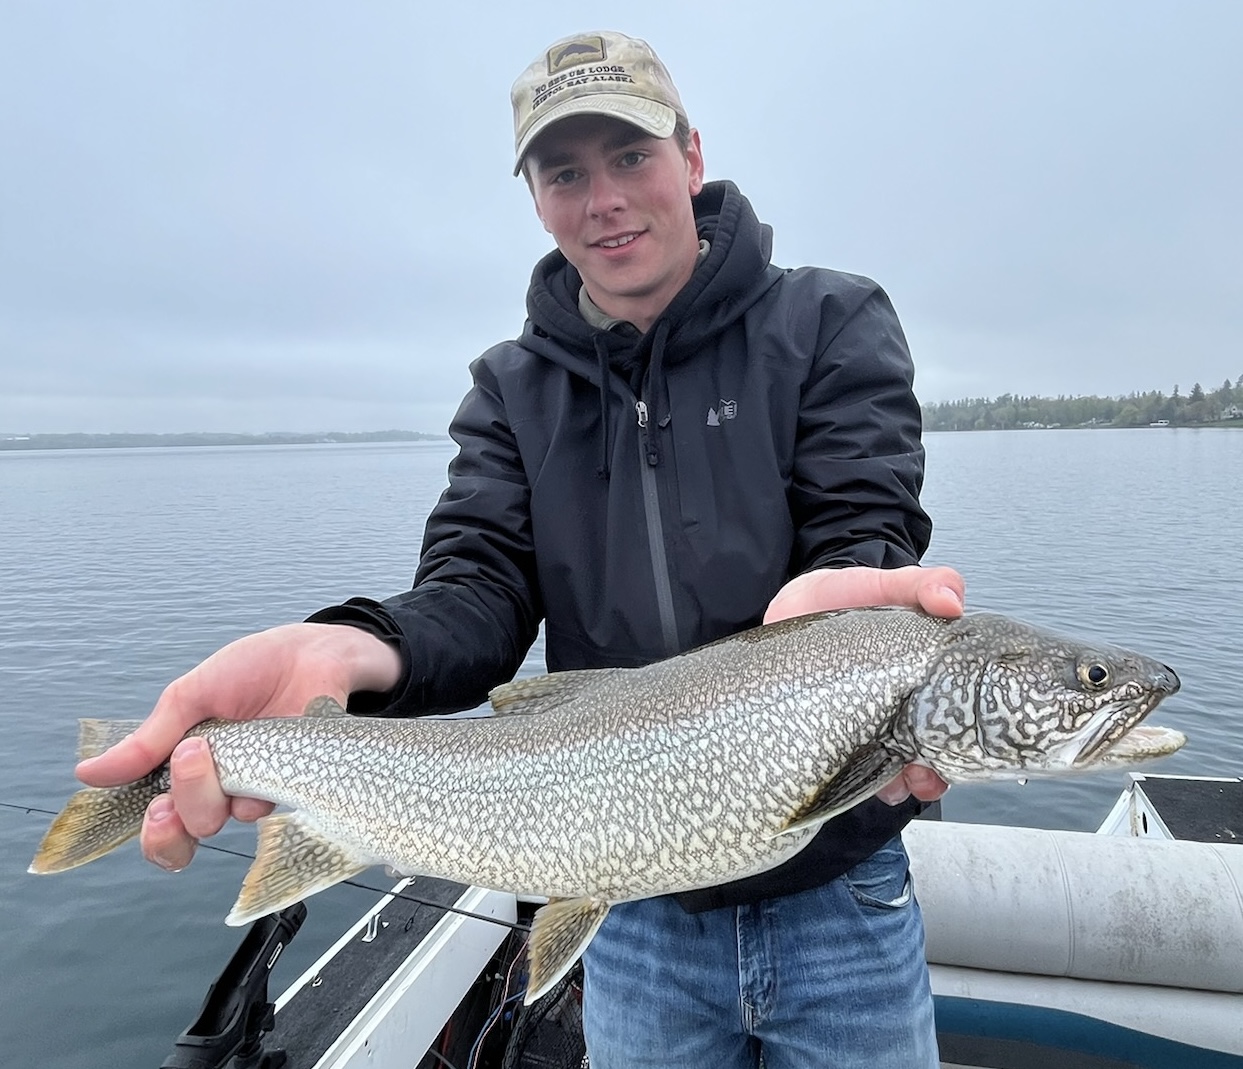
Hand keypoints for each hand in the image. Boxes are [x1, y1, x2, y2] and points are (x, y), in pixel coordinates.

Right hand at [75, 623, 401, 871]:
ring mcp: (259, 788)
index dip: (154, 833)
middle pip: (191, 830)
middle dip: (186, 801)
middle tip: (191, 755)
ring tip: (231, 740)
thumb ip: (146, 741)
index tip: (154, 810)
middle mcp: (220, 789)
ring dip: (219, 785)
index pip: (161, 825)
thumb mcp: (189, 697)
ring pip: (228, 819)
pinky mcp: (295, 783)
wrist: (309, 653)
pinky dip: (264, 778)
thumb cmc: (248, 671)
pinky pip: (273, 802)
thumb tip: (88, 773)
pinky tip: (272, 747)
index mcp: (186, 772)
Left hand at [764, 564, 964, 806]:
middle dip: (938, 770)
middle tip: (928, 774)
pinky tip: (874, 782)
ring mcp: (873, 721)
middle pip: (935, 750)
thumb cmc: (851, 595)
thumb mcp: (889, 586)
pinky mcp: (837, 732)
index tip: (965, 748)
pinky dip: (870, 781)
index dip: (969, 736)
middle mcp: (907, 706)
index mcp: (928, 676)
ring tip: (902, 783)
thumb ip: (922, 585)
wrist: (798, 603)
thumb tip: (952, 600)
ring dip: (907, 781)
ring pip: (900, 766)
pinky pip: (857, 769)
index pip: (961, 713)